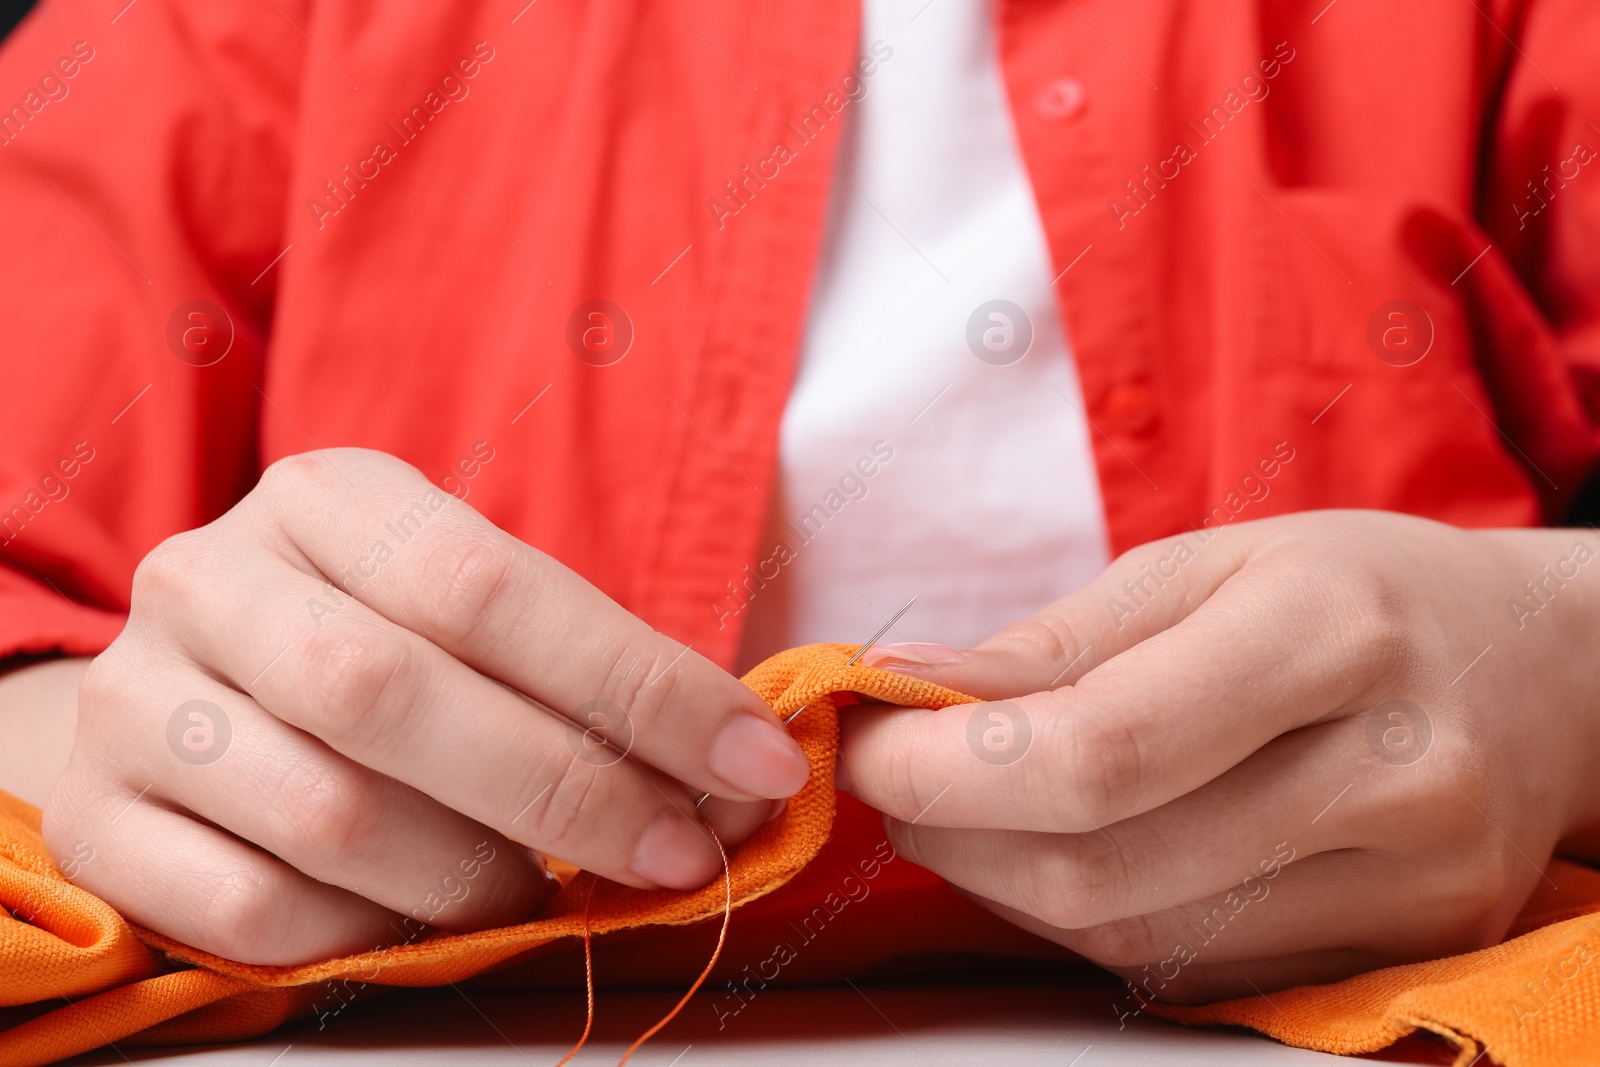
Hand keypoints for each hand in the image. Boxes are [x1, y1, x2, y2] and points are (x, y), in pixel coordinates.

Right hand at [43, 449, 806, 964]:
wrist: (181, 703)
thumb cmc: (377, 653)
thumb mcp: (465, 621)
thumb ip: (583, 678)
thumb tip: (739, 772)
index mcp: (327, 498)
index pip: (494, 585)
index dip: (640, 686)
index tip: (756, 765)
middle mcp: (211, 577)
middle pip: (400, 694)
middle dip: (571, 792)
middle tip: (679, 855)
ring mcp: (137, 698)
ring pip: (331, 814)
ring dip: (474, 877)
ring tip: (540, 893)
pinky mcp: (96, 822)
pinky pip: (256, 911)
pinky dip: (370, 934)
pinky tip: (419, 919)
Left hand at [839, 510, 1599, 1001]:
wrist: (1542, 674)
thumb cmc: (1354, 589)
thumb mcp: (1208, 561)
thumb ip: (1056, 640)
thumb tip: (904, 682)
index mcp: (1332, 636)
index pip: (1100, 749)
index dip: (945, 766)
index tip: (862, 742)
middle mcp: (1392, 779)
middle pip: (1104, 867)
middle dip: (952, 832)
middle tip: (893, 777)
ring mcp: (1410, 891)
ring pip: (1134, 939)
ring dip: (1003, 884)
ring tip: (965, 810)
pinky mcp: (1400, 954)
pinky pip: (1192, 972)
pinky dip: (1088, 921)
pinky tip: (1062, 854)